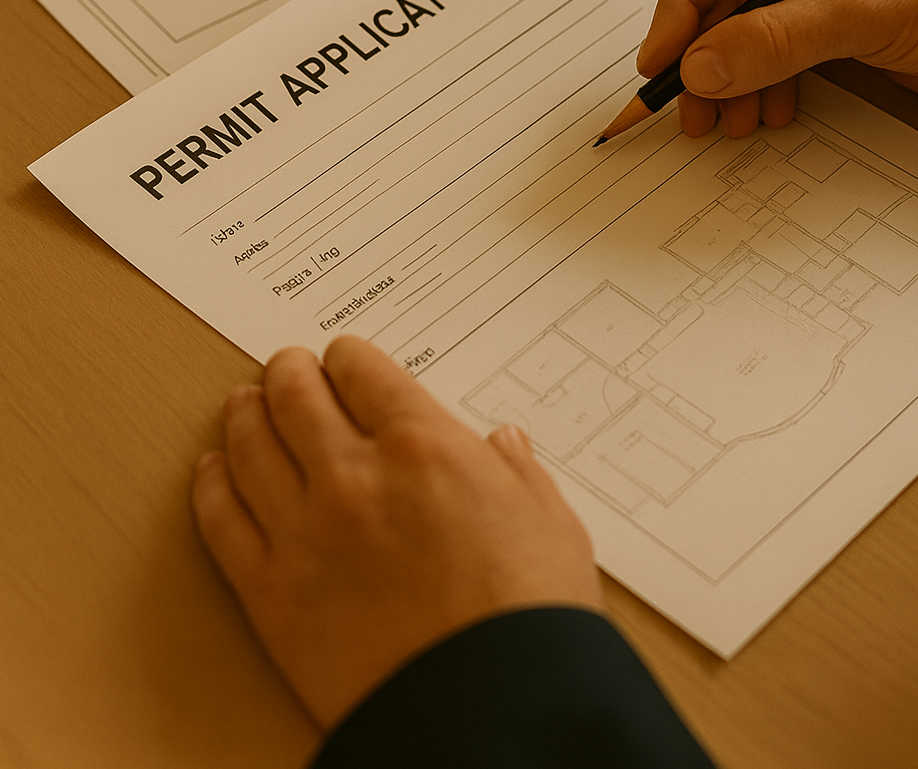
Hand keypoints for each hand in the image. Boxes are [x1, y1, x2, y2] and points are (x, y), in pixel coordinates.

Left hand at [192, 337, 601, 730]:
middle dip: (289, 371)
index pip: (362, 369)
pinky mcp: (270, 594)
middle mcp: (354, 475)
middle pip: (295, 394)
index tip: (345, 362)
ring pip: (250, 445)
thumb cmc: (530, 621)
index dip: (348, 358)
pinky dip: (211, 484)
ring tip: (243, 404)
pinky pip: (221, 521)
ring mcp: (304, 532)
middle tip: (287, 368)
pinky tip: (213, 471)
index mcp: (423, 446)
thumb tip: (503, 447)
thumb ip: (520, 475)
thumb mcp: (552, 525)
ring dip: (244, 415)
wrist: (489, 713)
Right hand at [636, 0, 917, 138]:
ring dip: (729, 73)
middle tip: (691, 104)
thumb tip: (701, 66)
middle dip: (704, 50)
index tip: (666, 58)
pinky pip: (766, 42)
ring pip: (737, 21)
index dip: (680, 2)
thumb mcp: (863, 12)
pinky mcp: (821, 9)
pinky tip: (768, 109)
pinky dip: (759, 79)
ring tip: (730, 120)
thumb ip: (776, 38)